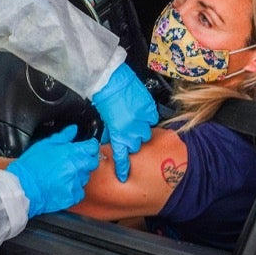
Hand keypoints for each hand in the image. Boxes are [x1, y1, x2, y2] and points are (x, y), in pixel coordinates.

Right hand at [6, 125, 99, 217]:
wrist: (22, 187)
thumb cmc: (30, 166)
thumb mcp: (45, 144)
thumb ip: (63, 136)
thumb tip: (73, 130)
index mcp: (70, 153)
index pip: (92, 147)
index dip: (91, 146)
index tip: (87, 147)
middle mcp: (75, 168)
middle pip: (92, 162)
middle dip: (87, 160)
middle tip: (75, 161)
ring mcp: (74, 183)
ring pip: (85, 177)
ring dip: (79, 174)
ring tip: (64, 174)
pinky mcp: (71, 197)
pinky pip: (80, 191)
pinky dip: (74, 189)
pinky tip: (63, 185)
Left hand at [91, 62, 156, 181]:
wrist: (110, 79)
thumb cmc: (103, 96)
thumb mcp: (104, 119)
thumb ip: (110, 132)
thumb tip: (111, 139)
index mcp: (118, 133)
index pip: (122, 156)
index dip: (123, 168)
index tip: (123, 175)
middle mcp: (132, 129)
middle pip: (136, 145)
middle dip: (131, 141)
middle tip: (126, 133)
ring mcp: (142, 119)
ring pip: (146, 133)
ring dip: (140, 129)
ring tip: (133, 120)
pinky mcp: (149, 107)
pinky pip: (151, 118)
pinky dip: (147, 117)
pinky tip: (139, 112)